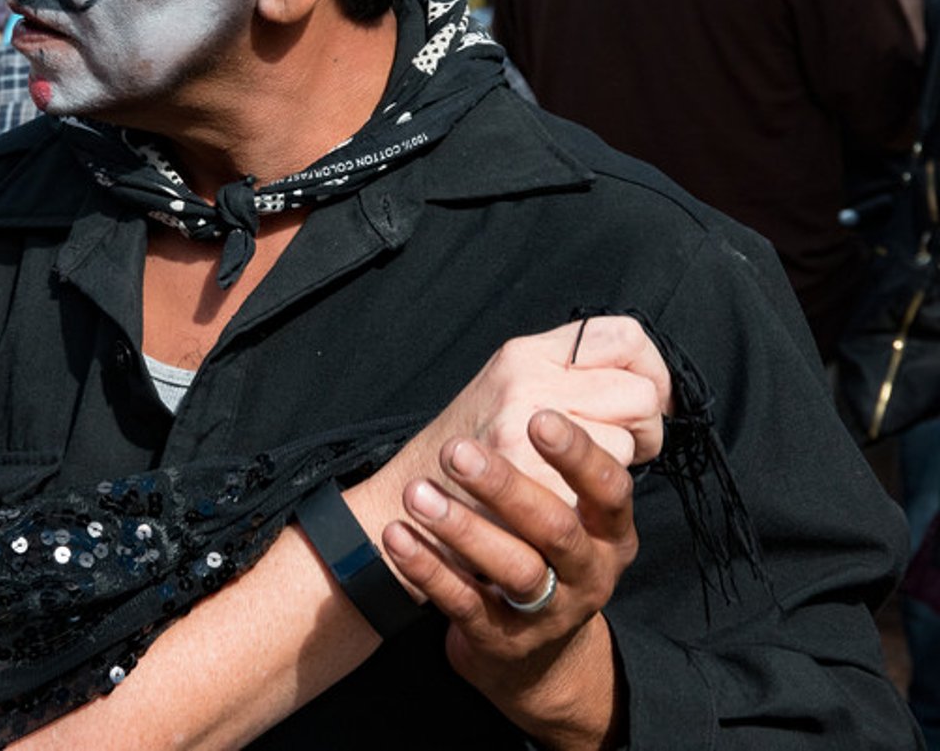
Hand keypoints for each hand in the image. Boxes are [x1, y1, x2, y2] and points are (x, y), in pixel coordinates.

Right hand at [359, 317, 667, 530]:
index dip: (652, 372)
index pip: (626, 338)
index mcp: (524, 354)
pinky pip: (599, 495)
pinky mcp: (533, 489)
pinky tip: (553, 507)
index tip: (648, 404)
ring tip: (568, 480)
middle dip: (639, 431)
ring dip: (607, 474)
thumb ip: (567, 373)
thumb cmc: (469, 450)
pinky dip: (583, 509)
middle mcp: (524, 385)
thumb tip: (650, 383)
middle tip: (612, 450)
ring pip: (625, 448)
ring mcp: (525, 436)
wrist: (406, 508)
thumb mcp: (508, 386)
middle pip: (639, 398)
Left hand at [382, 410, 634, 749]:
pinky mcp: (502, 639)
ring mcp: (548, 611)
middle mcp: (589, 572)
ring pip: (513, 570)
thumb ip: (566, 445)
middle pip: (556, 528)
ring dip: (463, 529)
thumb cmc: (544, 545)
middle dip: (506, 487)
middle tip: (457, 451)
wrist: (533, 647)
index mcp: (610, 529)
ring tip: (416, 494)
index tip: (537, 417)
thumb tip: (571, 358)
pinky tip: (396, 536)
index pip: (609, 488)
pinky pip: (463, 603)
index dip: (578, 455)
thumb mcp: (574, 505)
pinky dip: (427, 569)